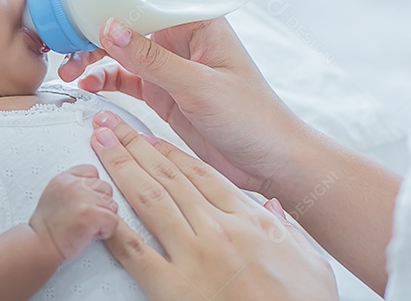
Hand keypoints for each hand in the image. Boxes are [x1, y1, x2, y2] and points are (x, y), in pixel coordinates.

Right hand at [28, 165, 118, 261]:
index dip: (93, 189)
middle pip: (106, 188)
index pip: (92, 171)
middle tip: (86, 217)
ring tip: (87, 226)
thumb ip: (72, 186)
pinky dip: (106, 231)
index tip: (85, 202)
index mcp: (64, 178)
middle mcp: (74, 185)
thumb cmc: (47, 227)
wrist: (40, 245)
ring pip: (112, 205)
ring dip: (104, 218)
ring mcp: (84, 198)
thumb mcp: (53, 194)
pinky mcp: (91, 214)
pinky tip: (91, 234)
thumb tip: (92, 188)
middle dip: (100, 204)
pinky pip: (113, 220)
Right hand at [47, 0, 311, 196]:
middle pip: (128, 10)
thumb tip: (107, 26)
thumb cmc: (253, 117)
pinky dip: (100, 77)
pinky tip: (85, 84)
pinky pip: (122, 76)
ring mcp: (169, 62)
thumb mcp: (200, 87)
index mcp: (199, 19)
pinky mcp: (162, 91)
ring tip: (67, 64)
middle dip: (91, 8)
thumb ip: (153, 60)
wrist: (271, 163)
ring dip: (89, 50)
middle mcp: (182, 34)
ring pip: (118, 45)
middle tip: (54, 9)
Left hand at [89, 113, 338, 300]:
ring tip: (101, 145)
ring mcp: (194, 257)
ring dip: (121, 168)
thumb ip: (287, 227)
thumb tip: (271, 204)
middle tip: (112, 126)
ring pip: (150, 200)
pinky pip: (135, 253)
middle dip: (137, 148)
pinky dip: (114, 228)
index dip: (171, 153)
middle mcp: (219, 230)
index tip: (150, 139)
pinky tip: (99, 208)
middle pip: (170, 178)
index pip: (202, 175)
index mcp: (249, 220)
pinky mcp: (173, 289)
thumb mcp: (311, 261)